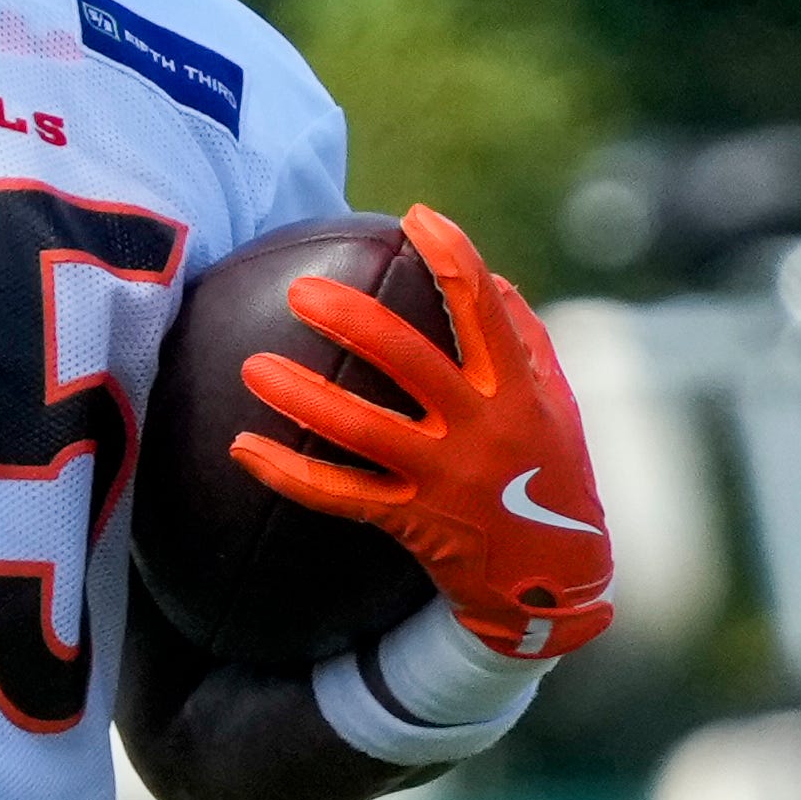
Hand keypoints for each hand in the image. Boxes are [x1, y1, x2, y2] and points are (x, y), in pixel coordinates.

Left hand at [229, 203, 620, 662]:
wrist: (557, 582)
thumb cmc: (555, 478)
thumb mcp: (558, 407)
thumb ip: (527, 342)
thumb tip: (493, 280)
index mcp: (517, 391)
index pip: (484, 310)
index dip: (452, 258)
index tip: (416, 217)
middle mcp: (481, 429)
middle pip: (411, 362)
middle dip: (355, 322)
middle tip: (303, 292)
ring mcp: (445, 478)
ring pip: (362, 431)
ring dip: (303, 396)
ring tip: (253, 367)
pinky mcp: (415, 521)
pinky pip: (341, 495)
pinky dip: (288, 473)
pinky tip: (243, 447)